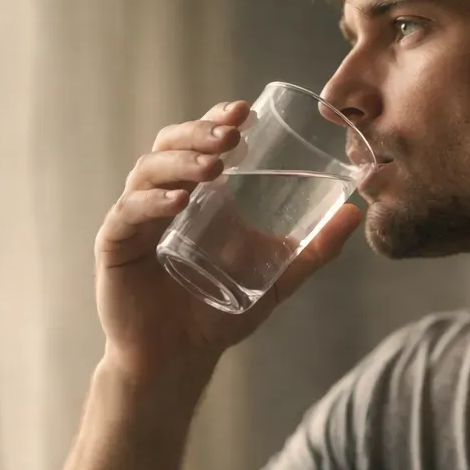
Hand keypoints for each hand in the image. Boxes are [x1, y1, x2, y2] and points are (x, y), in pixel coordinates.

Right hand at [94, 100, 362, 381]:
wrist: (180, 358)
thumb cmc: (219, 313)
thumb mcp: (275, 276)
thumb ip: (314, 249)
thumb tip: (355, 212)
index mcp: (195, 195)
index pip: (199, 141)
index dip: (216, 118)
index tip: (246, 110)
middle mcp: (161, 198)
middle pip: (170, 145)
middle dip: (200, 133)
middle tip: (232, 134)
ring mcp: (136, 218)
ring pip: (147, 170)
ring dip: (180, 162)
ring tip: (213, 167)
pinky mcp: (114, 244)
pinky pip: (129, 212)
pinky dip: (152, 201)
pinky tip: (179, 201)